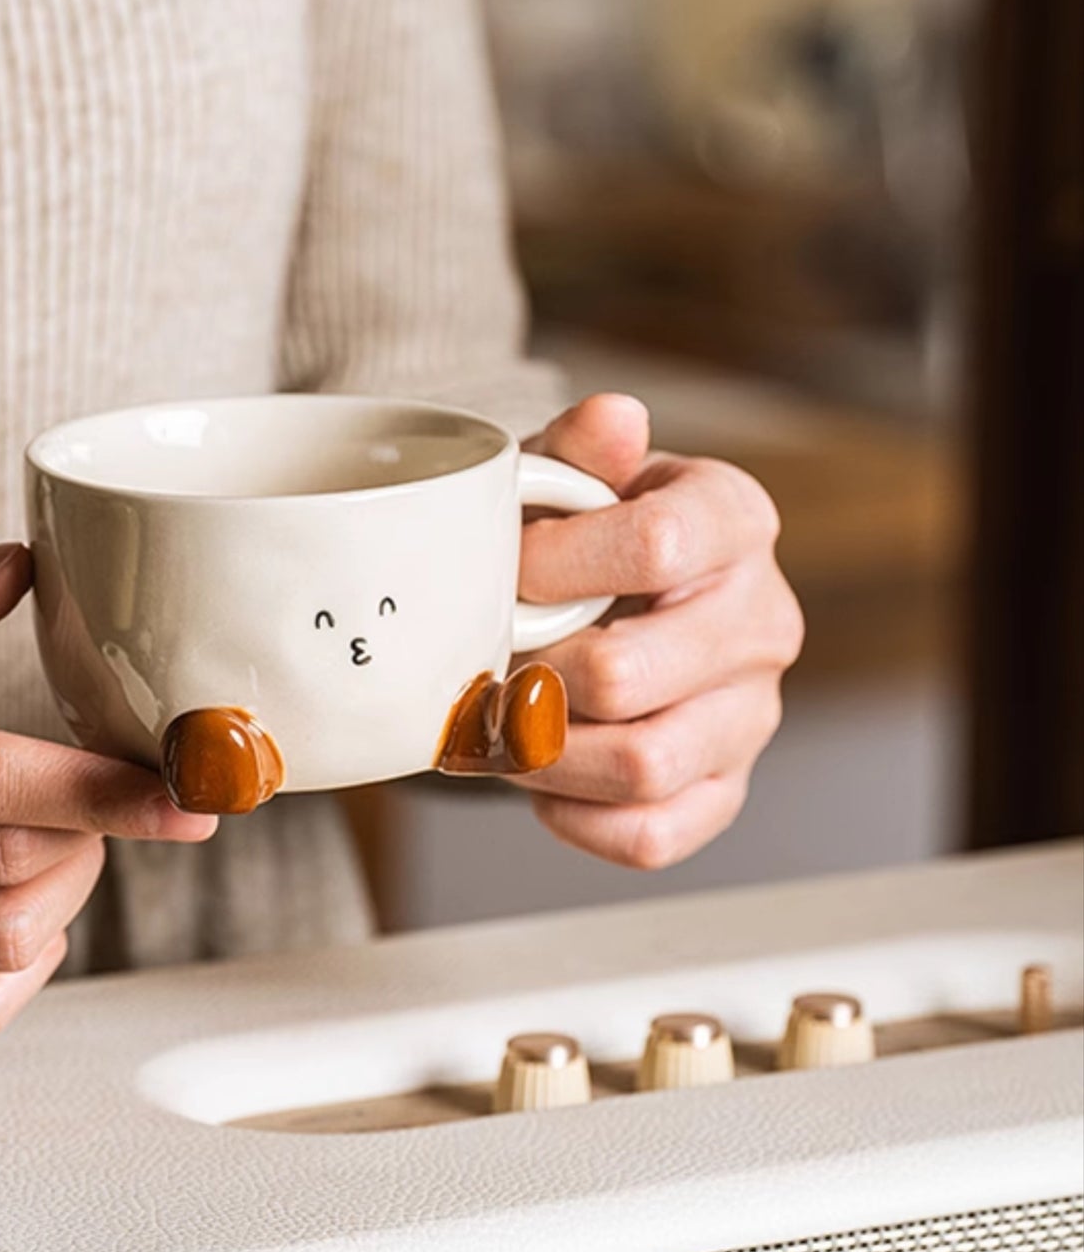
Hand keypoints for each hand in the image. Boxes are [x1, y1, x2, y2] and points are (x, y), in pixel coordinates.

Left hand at [514, 394, 803, 867]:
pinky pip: (651, 834)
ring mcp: (752, 714)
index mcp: (735, 521)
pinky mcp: (725, 789)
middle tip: (487, 662)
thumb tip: (615, 416)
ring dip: (542, 753)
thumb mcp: (569, 476)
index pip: (659, 546)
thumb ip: (582, 449)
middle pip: (630, 674)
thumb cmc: (579, 532)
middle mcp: (763, 620)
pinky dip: (573, 816)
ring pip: (641, 766)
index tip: (506, 571)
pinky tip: (543, 776)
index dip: (554, 566)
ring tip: (503, 720)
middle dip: (530, 674)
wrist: (603, 600)